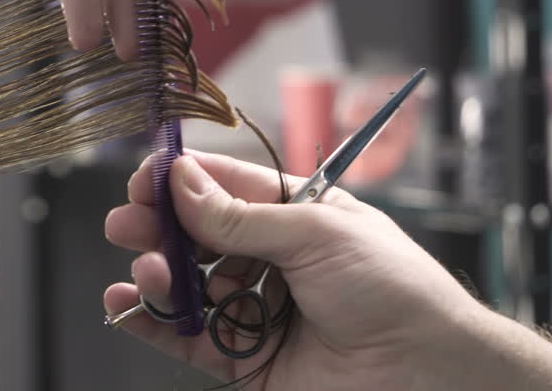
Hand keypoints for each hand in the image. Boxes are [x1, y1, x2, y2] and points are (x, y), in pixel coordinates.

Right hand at [103, 150, 551, 389]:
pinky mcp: (247, 359)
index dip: (182, 180)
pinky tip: (124, 304)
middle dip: (159, 227)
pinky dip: (153, 323)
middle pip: (199, 236)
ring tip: (146, 271)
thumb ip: (241, 217)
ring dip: (159, 275)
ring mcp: (258, 309)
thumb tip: (180, 181)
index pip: (227, 186)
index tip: (143, 180)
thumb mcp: (316, 233)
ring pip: (190, 286)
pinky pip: (190, 339)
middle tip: (125, 223)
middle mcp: (273, 259)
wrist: (427, 373)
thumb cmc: (392, 287)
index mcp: (296, 214)